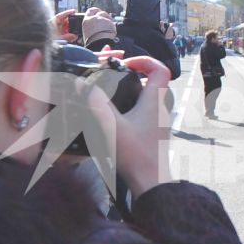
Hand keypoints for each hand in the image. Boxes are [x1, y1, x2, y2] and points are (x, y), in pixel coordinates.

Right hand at [105, 55, 170, 196]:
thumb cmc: (136, 155)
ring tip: (110, 97)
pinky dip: (131, 107)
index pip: (161, 69)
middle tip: (113, 78)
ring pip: (148, 97)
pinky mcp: (153, 132)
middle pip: (153, 81)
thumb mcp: (112, 127)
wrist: (150, 182)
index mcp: (155, 101)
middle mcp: (160, 108)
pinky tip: (114, 118)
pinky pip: (145, 111)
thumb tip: (82, 84)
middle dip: (132, 76)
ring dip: (131, 92)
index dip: (145, 61)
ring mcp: (158, 121)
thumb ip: (97, 104)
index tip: (125, 64)